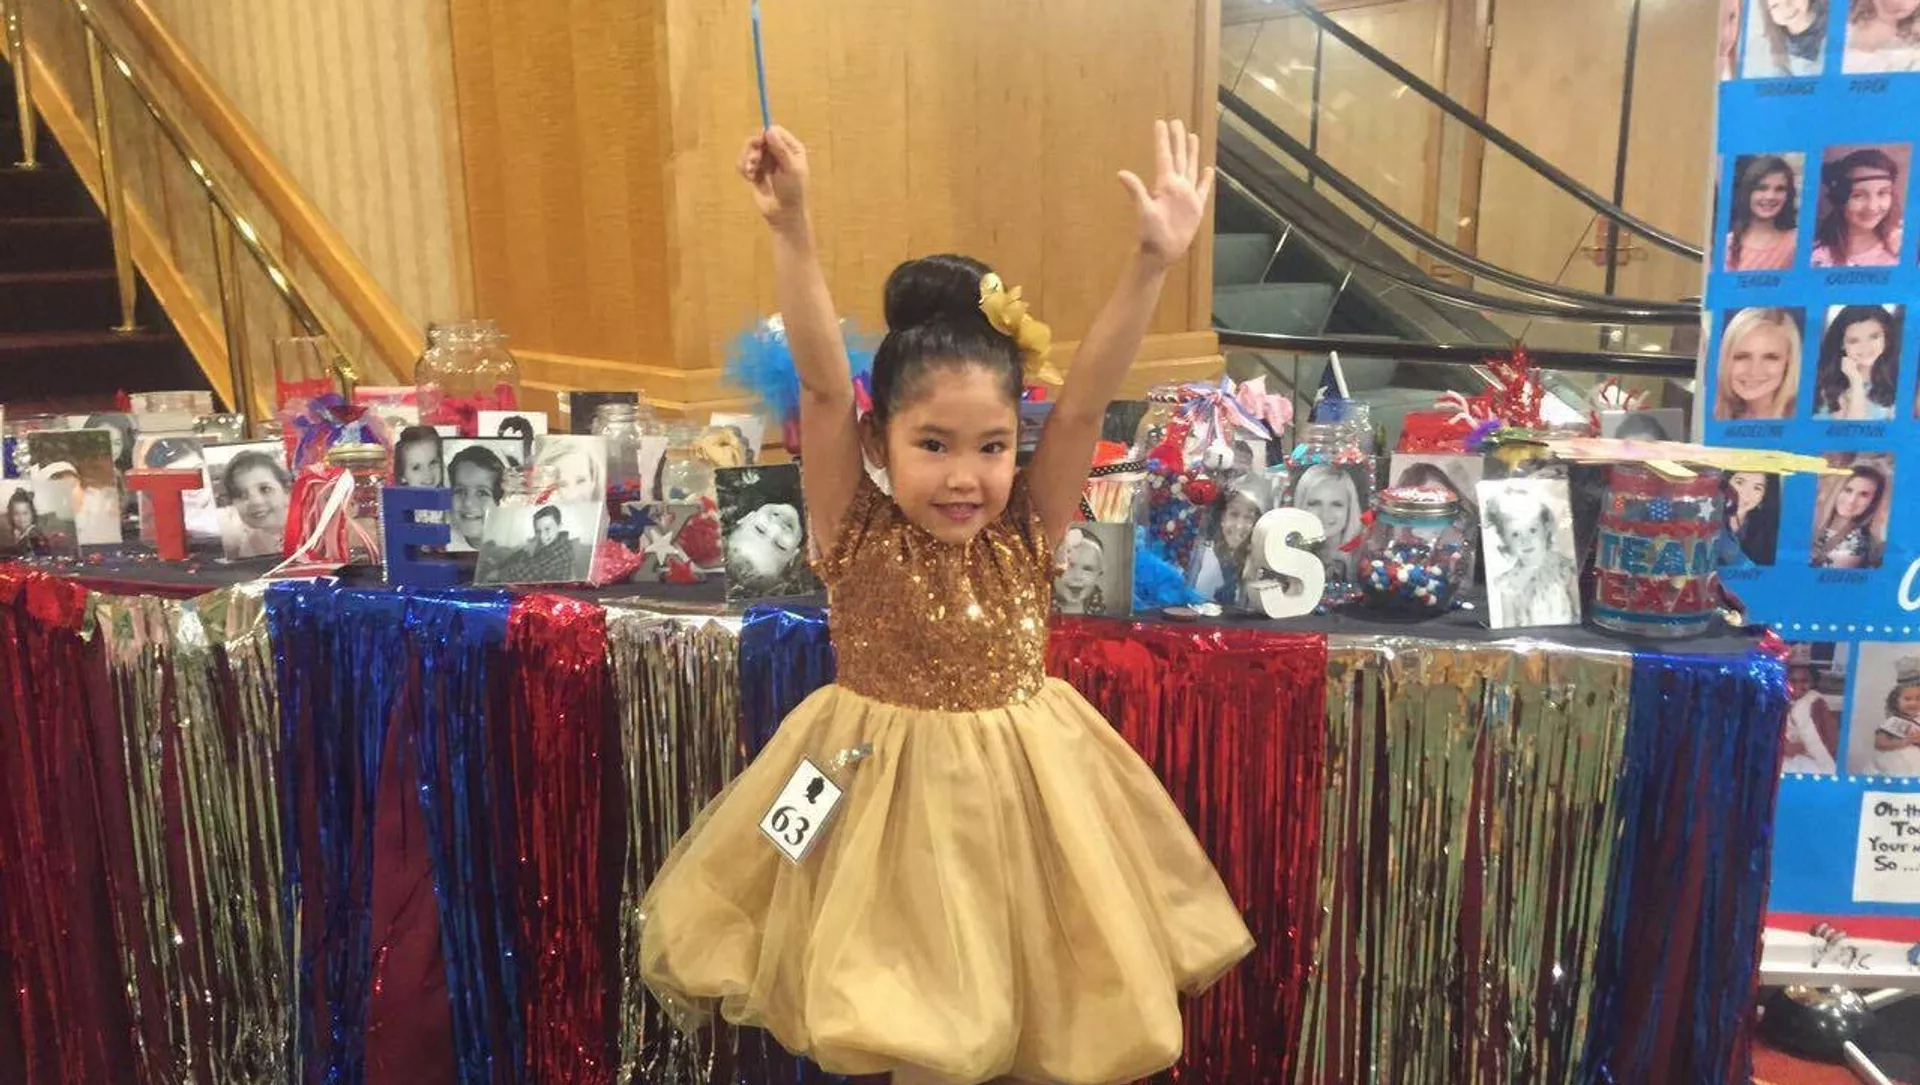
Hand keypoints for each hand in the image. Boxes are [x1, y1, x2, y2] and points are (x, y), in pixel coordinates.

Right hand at [739, 126, 810, 231]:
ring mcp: (766, 163)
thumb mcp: (791, 169)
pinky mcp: (755, 173)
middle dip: (754, 148)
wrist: (784, 215)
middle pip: (760, 138)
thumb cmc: (793, 192)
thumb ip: (780, 150)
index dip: (765, 134)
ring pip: (749, 150)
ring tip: (751, 171)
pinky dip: (744, 168)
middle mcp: (778, 153)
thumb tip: (768, 130)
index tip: (759, 142)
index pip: (775, 131)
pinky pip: (744, 163)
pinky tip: (749, 178)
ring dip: (747, 159)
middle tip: (754, 160)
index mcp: (792, 149)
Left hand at [1119, 119, 1215, 268]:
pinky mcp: (1195, 207)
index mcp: (1165, 184)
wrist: (1161, 252)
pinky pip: (1202, 189)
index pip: (1164, 156)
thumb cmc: (1150, 234)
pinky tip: (1208, 169)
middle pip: (1178, 157)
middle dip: (1177, 140)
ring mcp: (1186, 195)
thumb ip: (1136, 190)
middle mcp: (1176, 186)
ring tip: (1192, 136)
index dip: (1163, 140)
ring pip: (1190, 167)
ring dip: (1191, 152)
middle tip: (1177, 122)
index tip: (1160, 122)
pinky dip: (1205, 179)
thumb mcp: (1144, 210)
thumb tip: (1120, 173)